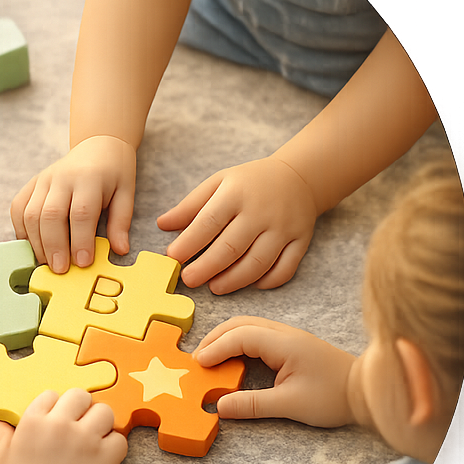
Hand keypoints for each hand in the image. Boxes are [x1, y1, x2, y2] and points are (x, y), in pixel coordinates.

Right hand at [0, 389, 127, 463]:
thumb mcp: (1, 456)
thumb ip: (1, 434)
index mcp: (35, 420)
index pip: (52, 395)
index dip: (56, 406)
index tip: (57, 419)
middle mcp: (61, 424)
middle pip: (81, 396)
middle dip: (81, 407)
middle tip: (80, 423)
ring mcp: (85, 439)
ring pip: (104, 411)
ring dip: (101, 422)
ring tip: (96, 436)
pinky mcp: (104, 457)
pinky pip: (119, 438)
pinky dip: (114, 445)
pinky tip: (105, 455)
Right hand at [10, 136, 136, 272]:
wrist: (97, 145)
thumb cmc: (114, 173)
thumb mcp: (126, 193)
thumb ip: (121, 222)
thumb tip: (119, 250)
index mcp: (89, 178)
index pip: (81, 212)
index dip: (80, 240)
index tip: (83, 263)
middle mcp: (62, 177)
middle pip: (50, 214)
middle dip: (54, 246)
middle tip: (60, 270)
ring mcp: (42, 180)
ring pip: (30, 214)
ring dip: (37, 243)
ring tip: (47, 264)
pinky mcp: (31, 185)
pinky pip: (18, 209)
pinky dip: (21, 231)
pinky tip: (33, 247)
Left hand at [157, 156, 318, 293]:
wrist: (299, 176)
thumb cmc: (249, 183)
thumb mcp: (217, 183)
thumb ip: (190, 206)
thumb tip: (161, 225)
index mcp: (236, 193)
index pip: (209, 222)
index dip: (189, 243)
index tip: (172, 257)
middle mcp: (261, 212)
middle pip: (232, 247)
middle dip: (207, 268)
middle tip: (189, 280)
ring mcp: (284, 228)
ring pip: (258, 263)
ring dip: (234, 280)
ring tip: (215, 287)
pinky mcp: (301, 241)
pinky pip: (285, 269)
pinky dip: (268, 281)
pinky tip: (250, 284)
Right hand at [193, 316, 355, 426]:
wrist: (366, 391)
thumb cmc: (334, 398)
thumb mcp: (291, 405)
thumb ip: (253, 404)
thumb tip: (220, 406)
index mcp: (284, 343)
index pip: (240, 336)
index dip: (216, 348)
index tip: (198, 364)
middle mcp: (284, 333)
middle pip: (240, 324)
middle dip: (214, 338)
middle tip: (197, 360)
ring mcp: (288, 335)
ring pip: (247, 325)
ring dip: (224, 338)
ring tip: (208, 358)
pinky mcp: (290, 343)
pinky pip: (256, 333)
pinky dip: (236, 341)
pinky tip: (230, 357)